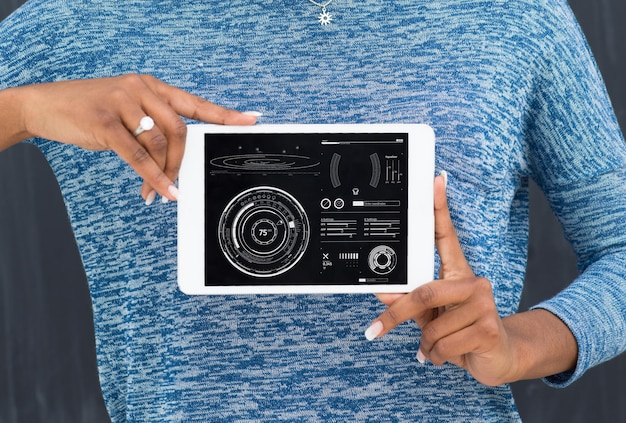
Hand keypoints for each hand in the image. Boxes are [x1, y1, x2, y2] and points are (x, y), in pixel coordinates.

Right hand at [16, 74, 258, 201]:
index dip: (223, 114)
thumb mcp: (127, 111)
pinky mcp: (105, 121)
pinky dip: (152, 176)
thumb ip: (152, 127)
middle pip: (180, 130)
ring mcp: (122, 102)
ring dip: (164, 173)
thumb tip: (176, 160)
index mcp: (152, 86)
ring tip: (158, 191)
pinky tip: (157, 191)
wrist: (46, 105)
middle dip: (182, 162)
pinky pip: (137, 155)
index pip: (194, 103)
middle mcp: (141, 88)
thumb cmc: (92, 111)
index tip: (251, 120)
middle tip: (178, 183)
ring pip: (160, 144)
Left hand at [365, 174, 518, 385]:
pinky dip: (435, 356)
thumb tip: (383, 292)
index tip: (435, 180)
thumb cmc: (462, 331)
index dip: (439, 208)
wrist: (499, 358)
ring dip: (424, 344)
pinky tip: (445, 356)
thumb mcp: (431, 316)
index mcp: (458, 273)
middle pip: (424, 291)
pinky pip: (444, 343)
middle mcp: (474, 282)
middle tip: (376, 330)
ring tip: (432, 348)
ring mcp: (484, 304)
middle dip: (397, 315)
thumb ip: (409, 302)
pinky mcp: (488, 327)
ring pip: (432, 326)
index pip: (447, 236)